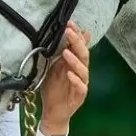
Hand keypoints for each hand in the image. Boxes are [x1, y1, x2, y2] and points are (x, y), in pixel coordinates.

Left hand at [39, 20, 89, 135]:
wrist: (53, 111)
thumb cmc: (54, 88)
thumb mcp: (54, 67)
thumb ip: (61, 52)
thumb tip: (67, 35)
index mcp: (75, 64)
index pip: (79, 46)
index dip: (76, 35)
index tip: (69, 23)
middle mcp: (80, 72)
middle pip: (83, 55)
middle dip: (77, 43)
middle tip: (69, 32)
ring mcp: (81, 84)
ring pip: (83, 71)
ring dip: (75, 61)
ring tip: (66, 52)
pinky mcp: (79, 97)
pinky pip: (81, 88)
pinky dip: (76, 80)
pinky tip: (70, 74)